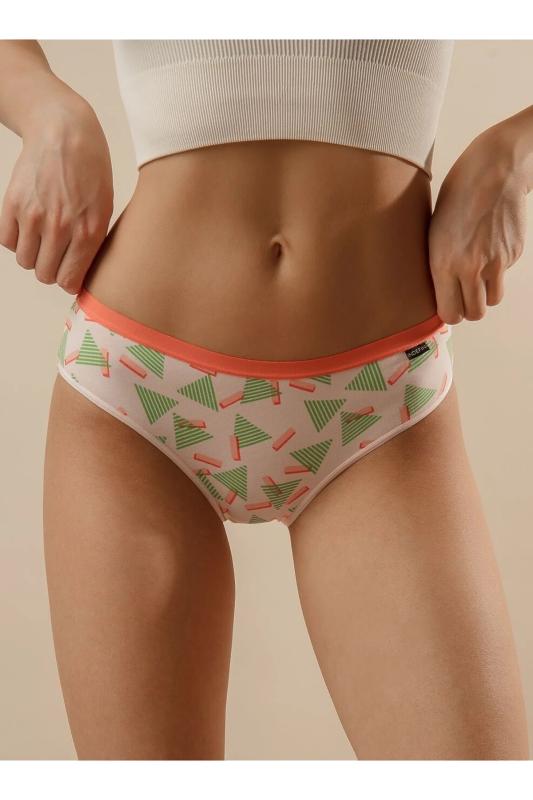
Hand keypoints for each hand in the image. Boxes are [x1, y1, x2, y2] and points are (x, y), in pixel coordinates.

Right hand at [0, 94, 113, 293]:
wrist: (65, 133)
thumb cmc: (91, 173)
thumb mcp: (104, 210)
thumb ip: (93, 244)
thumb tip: (78, 276)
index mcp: (88, 232)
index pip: (69, 281)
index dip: (68, 281)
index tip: (68, 272)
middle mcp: (60, 227)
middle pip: (45, 275)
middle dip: (50, 269)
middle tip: (56, 253)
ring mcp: (34, 215)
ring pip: (25, 261)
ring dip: (33, 254)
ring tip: (44, 236)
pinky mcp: (13, 203)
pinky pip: (8, 241)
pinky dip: (16, 239)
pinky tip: (29, 225)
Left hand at [428, 115, 531, 323]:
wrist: (493, 170)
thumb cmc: (457, 195)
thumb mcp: (433, 232)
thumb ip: (439, 264)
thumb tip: (442, 290)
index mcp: (444, 263)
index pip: (450, 314)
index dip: (449, 311)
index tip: (447, 303)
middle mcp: (472, 267)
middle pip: (474, 314)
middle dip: (468, 308)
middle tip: (462, 293)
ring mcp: (497, 261)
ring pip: (492, 300)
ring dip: (484, 293)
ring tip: (475, 274)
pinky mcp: (514, 253)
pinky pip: (504, 275)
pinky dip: (497, 269)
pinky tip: (489, 245)